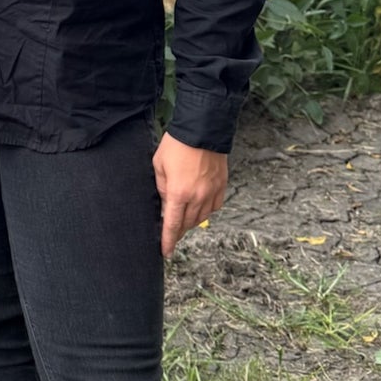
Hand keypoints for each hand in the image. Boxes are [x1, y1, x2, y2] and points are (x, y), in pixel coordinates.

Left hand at [152, 134, 227, 257]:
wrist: (202, 129)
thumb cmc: (177, 145)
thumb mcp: (159, 165)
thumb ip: (161, 188)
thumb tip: (165, 204)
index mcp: (178, 193)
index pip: (172, 225)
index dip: (168, 241)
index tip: (165, 252)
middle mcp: (197, 197)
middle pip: (187, 224)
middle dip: (178, 232)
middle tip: (171, 235)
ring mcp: (211, 192)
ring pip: (201, 218)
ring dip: (190, 222)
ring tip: (182, 221)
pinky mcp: (221, 186)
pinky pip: (214, 207)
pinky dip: (205, 211)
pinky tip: (198, 208)